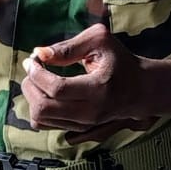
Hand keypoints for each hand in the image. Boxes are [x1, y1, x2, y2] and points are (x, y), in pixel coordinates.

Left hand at [20, 24, 147, 135]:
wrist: (140, 90)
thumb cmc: (120, 61)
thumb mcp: (100, 42)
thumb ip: (69, 46)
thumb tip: (40, 53)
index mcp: (98, 89)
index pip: (57, 88)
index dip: (37, 73)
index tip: (32, 59)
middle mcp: (89, 112)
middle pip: (44, 108)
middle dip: (30, 86)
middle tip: (32, 69)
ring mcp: (82, 123)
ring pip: (41, 118)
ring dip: (31, 96)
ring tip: (37, 78)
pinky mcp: (76, 127)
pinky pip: (45, 123)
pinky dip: (37, 106)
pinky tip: (44, 90)